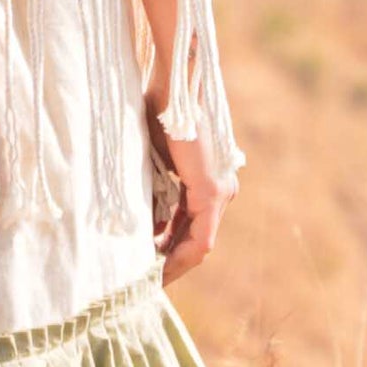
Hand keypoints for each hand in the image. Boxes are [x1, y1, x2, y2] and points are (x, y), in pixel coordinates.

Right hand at [146, 103, 230, 281]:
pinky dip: (179, 255)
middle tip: (145, 280)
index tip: (147, 264)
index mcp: (210, 181)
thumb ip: (154, 190)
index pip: (192, 227)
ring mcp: (220, 192)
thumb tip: (147, 224)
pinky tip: (158, 267)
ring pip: (200, 245)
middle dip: (170, 262)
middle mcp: (222, 190)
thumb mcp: (154, 159)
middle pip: (197, 240)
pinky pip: (199, 239)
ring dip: (174, 264)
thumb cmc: (159, 111)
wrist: (174, 85)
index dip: (170, 249)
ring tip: (148, 279)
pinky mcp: (212, 192)